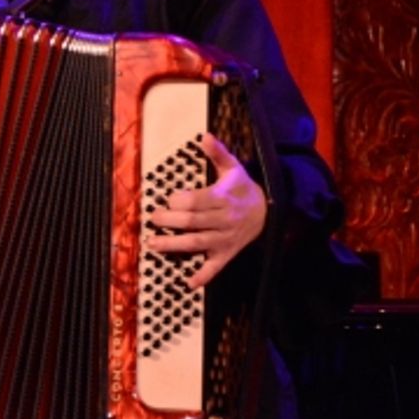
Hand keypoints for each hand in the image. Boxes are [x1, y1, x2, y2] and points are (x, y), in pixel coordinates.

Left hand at [146, 133, 266, 288]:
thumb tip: (204, 136)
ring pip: (197, 243)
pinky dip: (203, 276)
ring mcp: (225, 238)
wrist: (266, 211)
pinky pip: (215, 267)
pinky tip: (188, 283)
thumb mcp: (233, 168)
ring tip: (153, 245)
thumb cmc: (241, 188)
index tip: (168, 200)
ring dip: (174, 246)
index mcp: (223, 198)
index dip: (179, 201)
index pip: (197, 201)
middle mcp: (224, 219)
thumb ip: (218, 153)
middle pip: (193, 222)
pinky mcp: (227, 253)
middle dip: (170, 222)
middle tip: (152, 219)